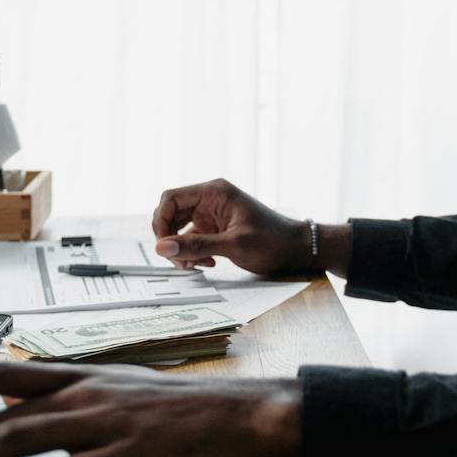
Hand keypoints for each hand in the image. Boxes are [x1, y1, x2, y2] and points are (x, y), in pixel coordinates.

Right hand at [151, 178, 311, 274]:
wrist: (295, 249)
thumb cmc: (272, 241)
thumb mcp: (234, 245)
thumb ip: (197, 246)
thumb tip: (161, 247)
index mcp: (214, 192)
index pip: (171, 198)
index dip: (161, 221)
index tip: (164, 246)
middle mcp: (209, 200)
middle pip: (171, 214)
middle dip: (170, 239)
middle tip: (180, 260)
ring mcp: (211, 215)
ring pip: (179, 229)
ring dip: (181, 249)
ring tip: (195, 264)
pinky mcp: (214, 230)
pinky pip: (191, 240)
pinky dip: (193, 253)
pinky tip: (208, 264)